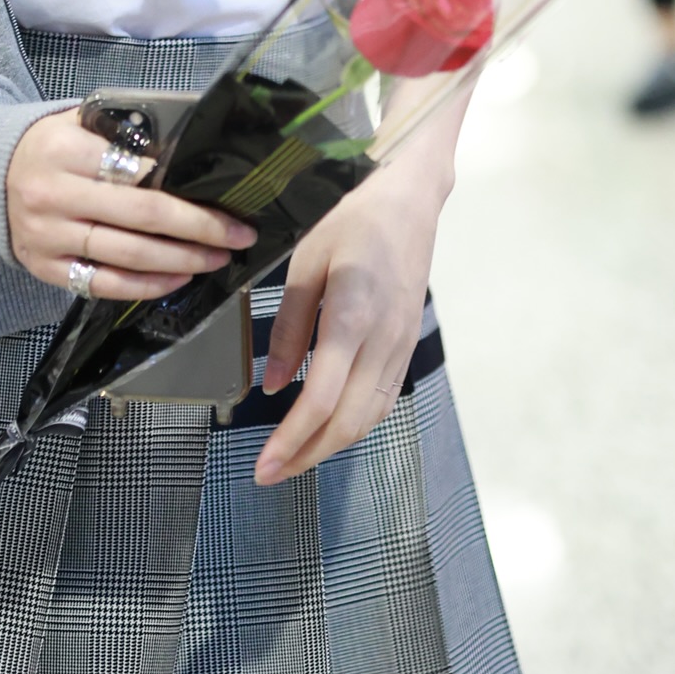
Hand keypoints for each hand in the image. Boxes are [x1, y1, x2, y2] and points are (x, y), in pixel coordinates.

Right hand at [4, 109, 256, 300]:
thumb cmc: (51, 145)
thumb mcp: (81, 122)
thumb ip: (128, 133)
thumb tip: (194, 147)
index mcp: (66, 151)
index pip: (138, 173)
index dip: (186, 190)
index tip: (225, 197)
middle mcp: (54, 196)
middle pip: (142, 217)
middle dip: (199, 227)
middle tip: (237, 233)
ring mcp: (48, 237)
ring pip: (127, 256)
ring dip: (181, 259)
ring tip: (217, 257)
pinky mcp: (44, 268)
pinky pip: (103, 284)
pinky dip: (146, 286)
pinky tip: (179, 278)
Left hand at [254, 150, 446, 484]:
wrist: (410, 200)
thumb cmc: (353, 220)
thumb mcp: (305, 262)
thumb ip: (288, 327)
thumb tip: (271, 385)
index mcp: (352, 313)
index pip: (322, 397)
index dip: (291, 439)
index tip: (263, 464)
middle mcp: (383, 337)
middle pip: (348, 421)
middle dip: (306, 456)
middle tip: (270, 473)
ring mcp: (402, 344)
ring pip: (369, 417)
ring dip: (331, 446)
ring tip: (294, 459)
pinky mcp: (408, 344)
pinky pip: (383, 400)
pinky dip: (355, 425)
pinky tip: (329, 429)